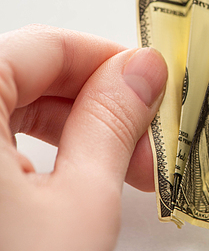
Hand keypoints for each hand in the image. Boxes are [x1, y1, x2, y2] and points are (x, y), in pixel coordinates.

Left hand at [0, 25, 166, 250]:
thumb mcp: (79, 204)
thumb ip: (113, 122)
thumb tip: (145, 70)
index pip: (46, 45)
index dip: (110, 61)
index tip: (152, 85)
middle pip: (27, 75)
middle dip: (97, 106)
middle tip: (142, 143)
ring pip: (10, 108)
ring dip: (72, 131)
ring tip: (114, 171)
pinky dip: (38, 152)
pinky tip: (65, 184)